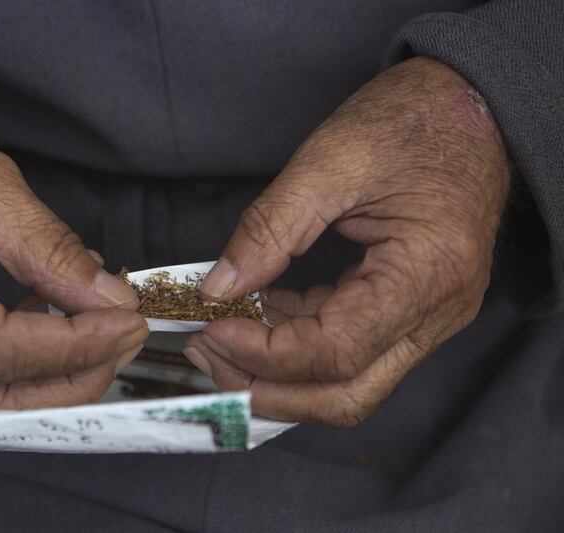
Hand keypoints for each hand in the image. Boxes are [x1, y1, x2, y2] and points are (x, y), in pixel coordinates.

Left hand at [184, 57, 509, 425]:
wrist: (470, 107)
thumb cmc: (412, 121)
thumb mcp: (328, 163)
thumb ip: (268, 229)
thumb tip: (217, 287)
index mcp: (427, 274)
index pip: (335, 352)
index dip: (264, 353)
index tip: (212, 326)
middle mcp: (437, 313)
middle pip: (345, 394)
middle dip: (267, 388)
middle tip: (208, 355)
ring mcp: (428, 317)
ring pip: (348, 383)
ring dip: (278, 373)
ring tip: (221, 335)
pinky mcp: (412, 309)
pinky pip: (352, 349)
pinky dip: (299, 342)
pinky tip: (260, 313)